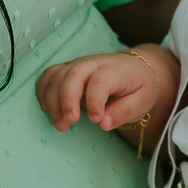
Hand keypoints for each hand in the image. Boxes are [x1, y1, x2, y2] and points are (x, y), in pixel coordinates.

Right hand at [36, 48, 172, 135]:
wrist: (135, 68)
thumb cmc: (139, 87)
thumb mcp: (143, 101)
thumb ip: (125, 112)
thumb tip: (103, 124)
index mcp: (116, 69)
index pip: (101, 80)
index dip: (95, 101)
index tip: (96, 120)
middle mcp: (94, 63)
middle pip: (73, 74)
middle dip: (67, 100)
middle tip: (69, 122)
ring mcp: (78, 64)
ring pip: (57, 75)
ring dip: (53, 101)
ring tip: (61, 125)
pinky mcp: (68, 69)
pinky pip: (49, 75)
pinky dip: (43, 91)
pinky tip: (47, 109)